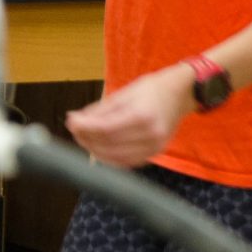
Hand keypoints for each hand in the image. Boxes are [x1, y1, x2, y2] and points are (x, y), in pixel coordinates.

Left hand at [65, 65, 196, 169]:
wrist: (181, 93)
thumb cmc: (152, 89)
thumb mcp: (124, 93)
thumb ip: (99, 110)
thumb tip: (74, 120)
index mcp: (142, 115)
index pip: (105, 128)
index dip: (84, 128)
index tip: (70, 122)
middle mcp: (151, 133)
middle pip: (108, 144)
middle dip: (86, 138)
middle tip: (75, 129)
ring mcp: (155, 146)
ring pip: (116, 157)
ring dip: (95, 149)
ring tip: (84, 138)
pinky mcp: (156, 152)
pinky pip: (127, 162)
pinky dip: (110, 158)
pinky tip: (100, 148)